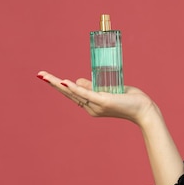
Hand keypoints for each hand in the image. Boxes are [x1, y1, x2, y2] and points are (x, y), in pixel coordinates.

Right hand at [37, 71, 157, 125]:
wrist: (143, 109)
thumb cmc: (129, 99)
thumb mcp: (108, 90)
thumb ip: (94, 86)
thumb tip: (77, 80)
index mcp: (91, 106)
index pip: (72, 94)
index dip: (59, 86)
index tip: (46, 77)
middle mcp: (91, 108)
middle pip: (68, 94)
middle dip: (53, 84)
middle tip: (40, 74)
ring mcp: (96, 105)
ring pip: (74, 93)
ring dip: (59, 84)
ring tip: (46, 77)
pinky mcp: (103, 101)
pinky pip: (86, 94)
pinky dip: (74, 88)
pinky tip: (65, 83)